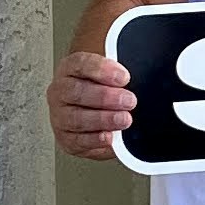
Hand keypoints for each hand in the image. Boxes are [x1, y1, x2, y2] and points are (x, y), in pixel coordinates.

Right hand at [48, 42, 134, 160]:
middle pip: (77, 92)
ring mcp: (60, 116)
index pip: (81, 64)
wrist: (88, 106)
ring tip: (124, 120)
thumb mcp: (110, 74)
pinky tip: (110, 137)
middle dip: (105, 97)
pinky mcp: (66, 138)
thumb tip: (144, 79)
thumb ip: (121, 74)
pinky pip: (79, 141)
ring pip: (77, 118)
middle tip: (128, 100)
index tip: (124, 77)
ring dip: (103, 120)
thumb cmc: (101, 88)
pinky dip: (96, 140)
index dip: (102, 70)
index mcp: (70, 69)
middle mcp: (60, 91)